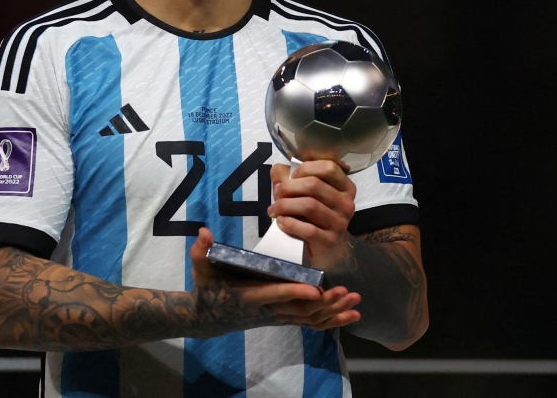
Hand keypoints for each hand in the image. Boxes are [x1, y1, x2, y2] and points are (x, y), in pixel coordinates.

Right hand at [189, 227, 359, 332]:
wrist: (207, 318)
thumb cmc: (206, 289)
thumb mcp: (200, 270)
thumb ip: (201, 251)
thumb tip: (203, 231)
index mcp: (249, 296)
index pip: (274, 294)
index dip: (294, 292)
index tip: (316, 288)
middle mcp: (266, 310)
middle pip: (300, 310)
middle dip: (325, 303)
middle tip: (347, 292)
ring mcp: (276, 316)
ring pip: (309, 319)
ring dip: (333, 312)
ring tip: (356, 301)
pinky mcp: (282, 318)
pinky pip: (310, 323)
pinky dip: (331, 321)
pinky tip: (350, 316)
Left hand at [268, 160, 355, 269]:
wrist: (326, 250)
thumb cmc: (314, 217)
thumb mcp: (305, 194)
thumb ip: (290, 177)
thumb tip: (277, 169)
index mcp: (345, 187)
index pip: (329, 167)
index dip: (305, 168)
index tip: (291, 177)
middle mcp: (346, 204)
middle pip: (314, 185)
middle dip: (289, 187)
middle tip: (276, 194)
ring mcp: (340, 223)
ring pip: (310, 205)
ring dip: (285, 205)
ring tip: (274, 210)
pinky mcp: (330, 241)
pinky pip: (308, 229)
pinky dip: (290, 223)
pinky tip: (281, 222)